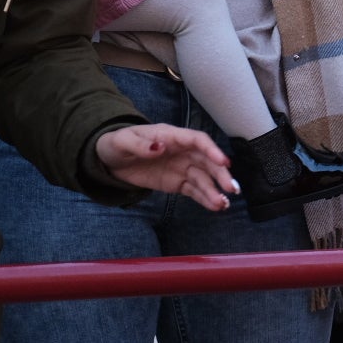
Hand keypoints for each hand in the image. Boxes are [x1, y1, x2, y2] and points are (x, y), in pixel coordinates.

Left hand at [95, 124, 236, 212]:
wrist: (110, 160)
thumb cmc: (118, 144)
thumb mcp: (123, 142)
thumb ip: (141, 145)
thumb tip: (160, 148)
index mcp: (172, 137)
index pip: (198, 141)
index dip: (212, 150)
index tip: (224, 162)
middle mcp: (183, 152)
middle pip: (207, 161)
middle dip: (220, 174)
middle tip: (231, 189)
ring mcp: (182, 168)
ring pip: (203, 179)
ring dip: (215, 190)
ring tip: (223, 204)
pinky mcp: (177, 183)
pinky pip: (194, 191)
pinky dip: (205, 198)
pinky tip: (215, 206)